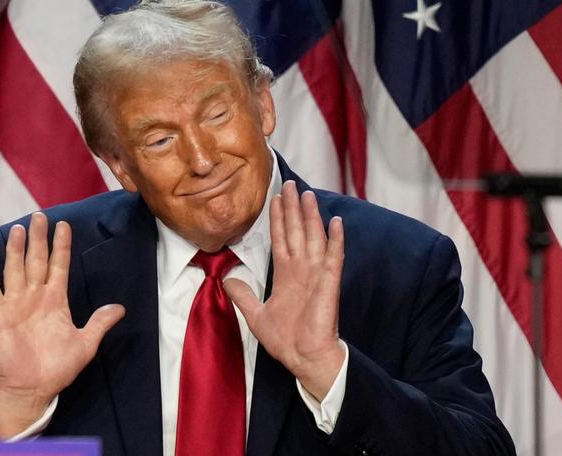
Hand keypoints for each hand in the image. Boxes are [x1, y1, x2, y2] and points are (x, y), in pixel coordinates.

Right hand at [0, 212, 124, 437]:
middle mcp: (35, 297)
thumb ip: (100, 323)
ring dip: (15, 250)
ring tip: (17, 229)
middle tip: (39, 215)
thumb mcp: (86, 344)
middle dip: (38, 238)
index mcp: (56, 300)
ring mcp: (16, 304)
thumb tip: (120, 308)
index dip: (62, 246)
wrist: (33, 388)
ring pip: (15, 270)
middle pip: (37, 261)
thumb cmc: (58, 367)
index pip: (59, 266)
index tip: (64, 225)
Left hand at [224, 181, 344, 399]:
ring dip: (311, 216)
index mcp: (286, 274)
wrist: (303, 357)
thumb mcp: (255, 314)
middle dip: (293, 208)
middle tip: (290, 184)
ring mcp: (316, 274)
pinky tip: (335, 222)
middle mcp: (301, 269)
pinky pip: (332, 257)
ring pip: (312, 237)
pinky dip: (335, 239)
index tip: (275, 198)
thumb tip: (226, 279)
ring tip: (308, 194)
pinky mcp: (328, 283)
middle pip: (295, 231)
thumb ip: (242, 295)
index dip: (277, 218)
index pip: (280, 238)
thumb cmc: (285, 339)